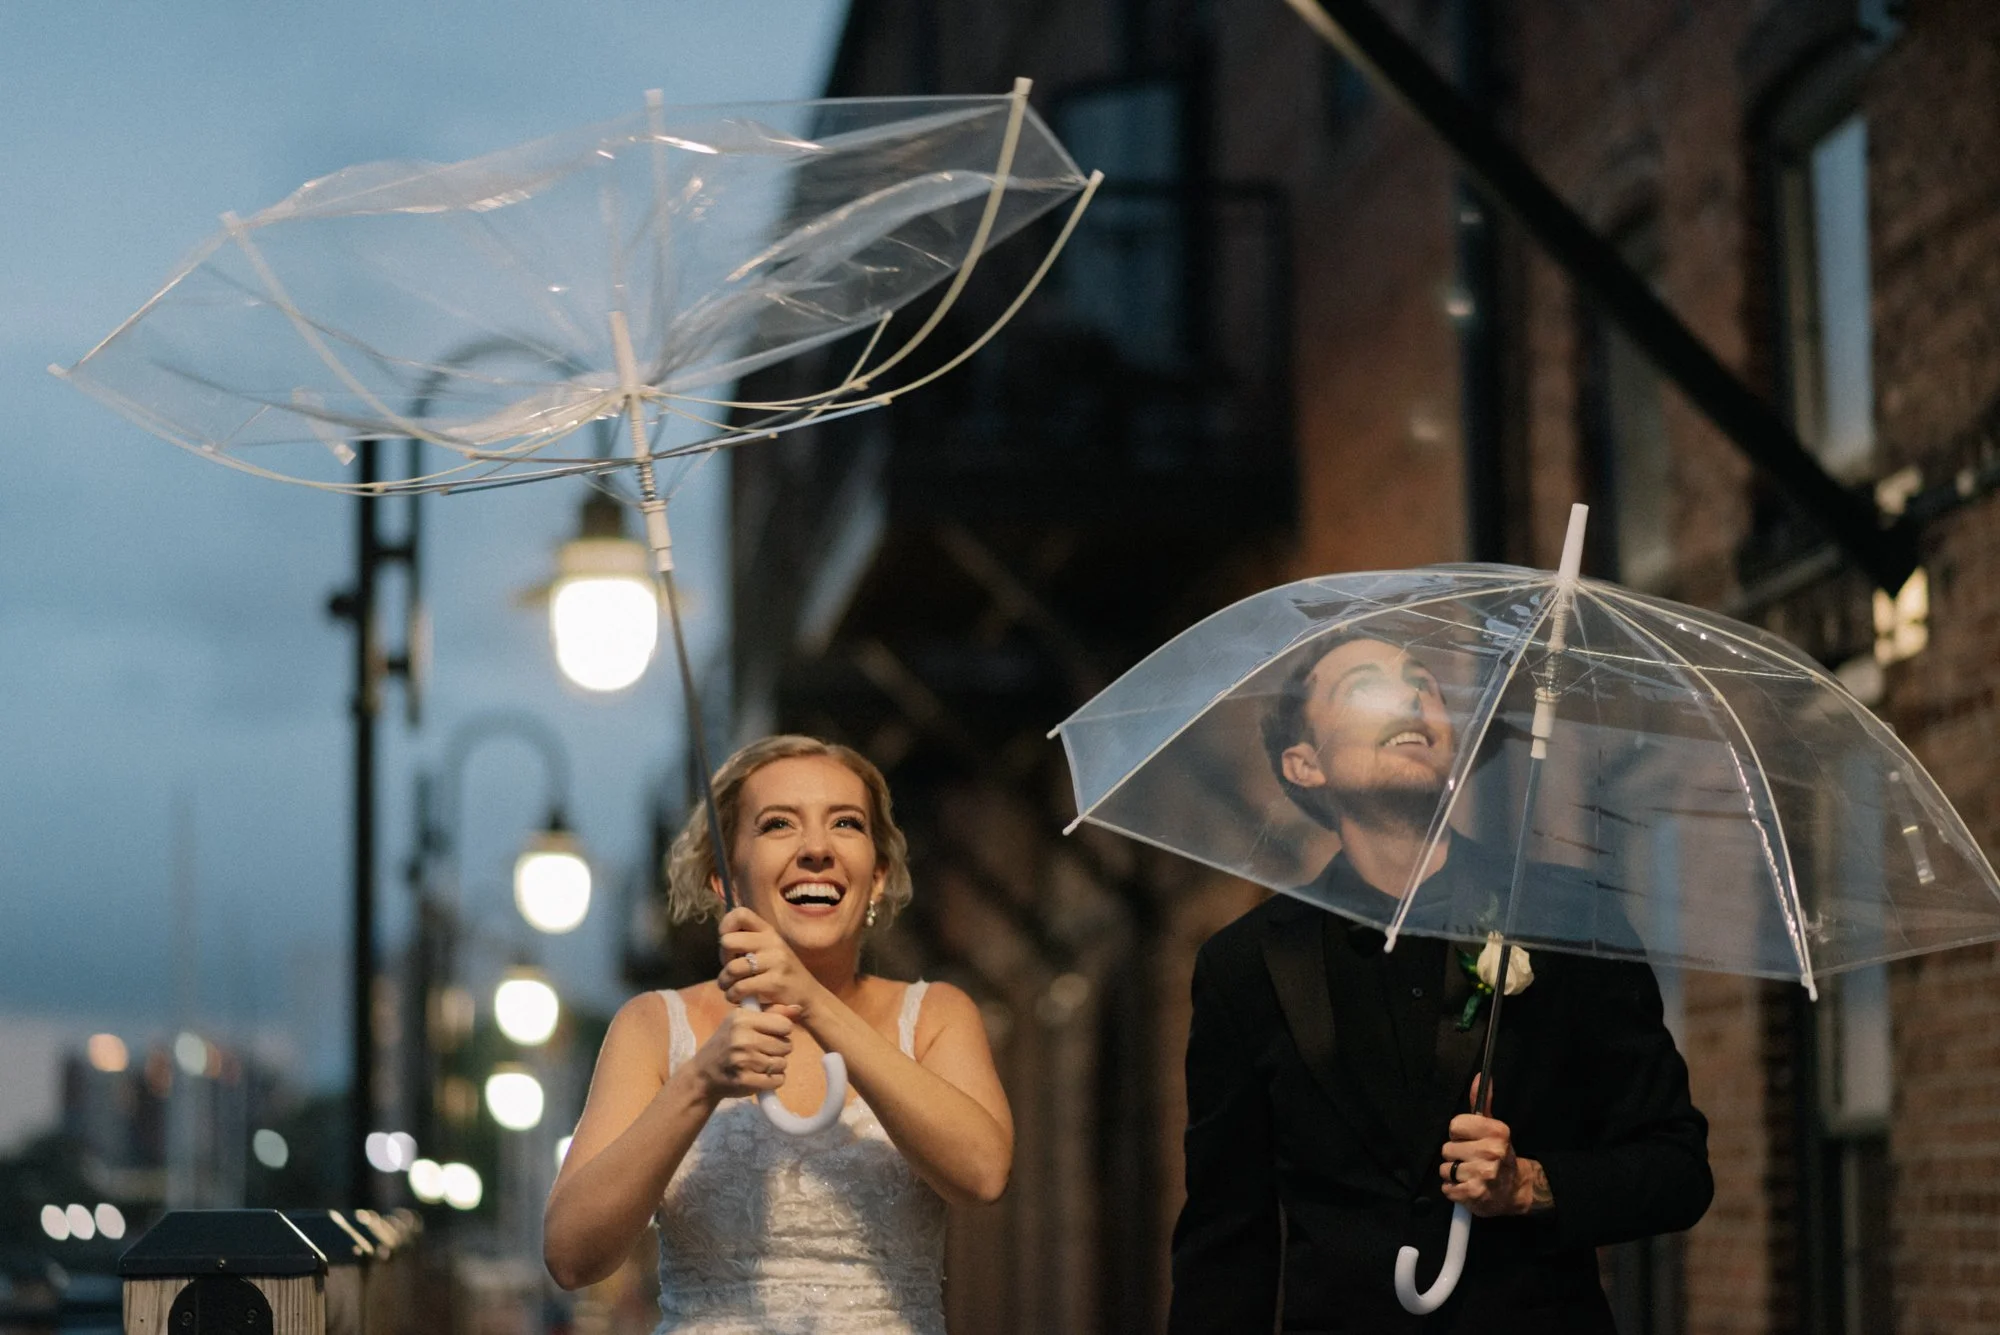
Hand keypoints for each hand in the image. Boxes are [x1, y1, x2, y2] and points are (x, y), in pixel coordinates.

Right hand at [687, 1002, 799, 1104]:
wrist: (703, 1074)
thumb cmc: (726, 1043)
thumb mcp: (743, 1021)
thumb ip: (771, 1013)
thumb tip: (798, 1008)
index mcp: (742, 1019)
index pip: (784, 1025)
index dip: (782, 1031)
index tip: (769, 1034)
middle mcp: (742, 1038)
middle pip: (786, 1045)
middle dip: (779, 1050)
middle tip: (762, 1051)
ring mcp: (744, 1061)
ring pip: (783, 1063)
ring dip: (775, 1065)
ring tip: (759, 1063)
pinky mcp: (746, 1081)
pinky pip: (777, 1080)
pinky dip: (772, 1080)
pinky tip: (759, 1076)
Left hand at [718, 907, 823, 1014]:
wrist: (808, 995)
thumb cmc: (781, 973)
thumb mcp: (769, 951)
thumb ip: (748, 942)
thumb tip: (722, 940)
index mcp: (769, 931)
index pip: (741, 914)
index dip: (726, 926)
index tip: (727, 945)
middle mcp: (772, 942)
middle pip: (728, 941)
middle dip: (723, 958)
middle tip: (730, 970)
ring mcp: (775, 961)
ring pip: (732, 968)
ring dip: (725, 982)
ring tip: (729, 987)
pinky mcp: (775, 982)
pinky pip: (741, 987)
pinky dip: (733, 995)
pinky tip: (736, 997)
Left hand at [1439, 1078, 1552, 1215]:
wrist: (1515, 1190)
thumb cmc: (1499, 1155)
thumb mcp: (1493, 1127)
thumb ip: (1482, 1102)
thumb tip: (1479, 1076)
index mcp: (1496, 1132)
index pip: (1455, 1125)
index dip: (1459, 1134)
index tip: (1470, 1140)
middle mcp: (1492, 1152)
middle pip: (1447, 1148)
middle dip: (1456, 1155)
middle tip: (1471, 1160)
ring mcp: (1483, 1175)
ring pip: (1445, 1169)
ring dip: (1454, 1174)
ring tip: (1470, 1174)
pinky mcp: (1474, 1195)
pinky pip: (1447, 1188)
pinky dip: (1454, 1190)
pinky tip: (1468, 1187)